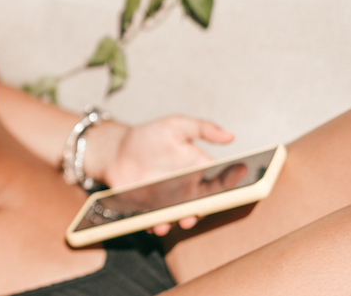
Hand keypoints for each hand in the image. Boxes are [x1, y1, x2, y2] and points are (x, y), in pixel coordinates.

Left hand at [103, 115, 233, 235]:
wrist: (117, 151)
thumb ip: (202, 129)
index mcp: (198, 170)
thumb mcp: (175, 126)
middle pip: (201, 206)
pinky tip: (150, 224)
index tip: (233, 184)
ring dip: (175, 223)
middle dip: (199, 213)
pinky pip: (157, 221)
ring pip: (179, 217)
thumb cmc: (148, 137)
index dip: (230, 183)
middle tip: (191, 215)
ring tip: (166, 223)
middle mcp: (187, 188)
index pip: (220, 181)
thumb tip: (230, 136)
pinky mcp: (153, 210)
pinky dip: (155, 224)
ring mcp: (170, 201)